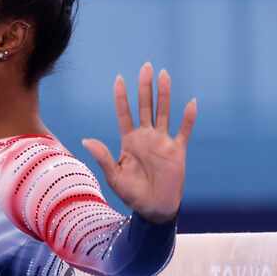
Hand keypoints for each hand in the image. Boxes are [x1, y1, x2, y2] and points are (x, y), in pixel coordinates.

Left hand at [82, 62, 196, 223]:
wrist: (154, 209)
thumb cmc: (132, 194)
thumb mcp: (114, 176)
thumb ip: (103, 157)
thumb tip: (85, 140)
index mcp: (129, 141)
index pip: (124, 114)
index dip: (121, 97)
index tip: (119, 79)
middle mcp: (146, 137)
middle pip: (145, 106)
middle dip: (145, 87)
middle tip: (145, 66)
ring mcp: (162, 141)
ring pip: (163, 112)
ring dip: (164, 94)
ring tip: (164, 74)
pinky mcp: (177, 150)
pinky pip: (184, 131)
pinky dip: (188, 118)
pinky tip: (191, 102)